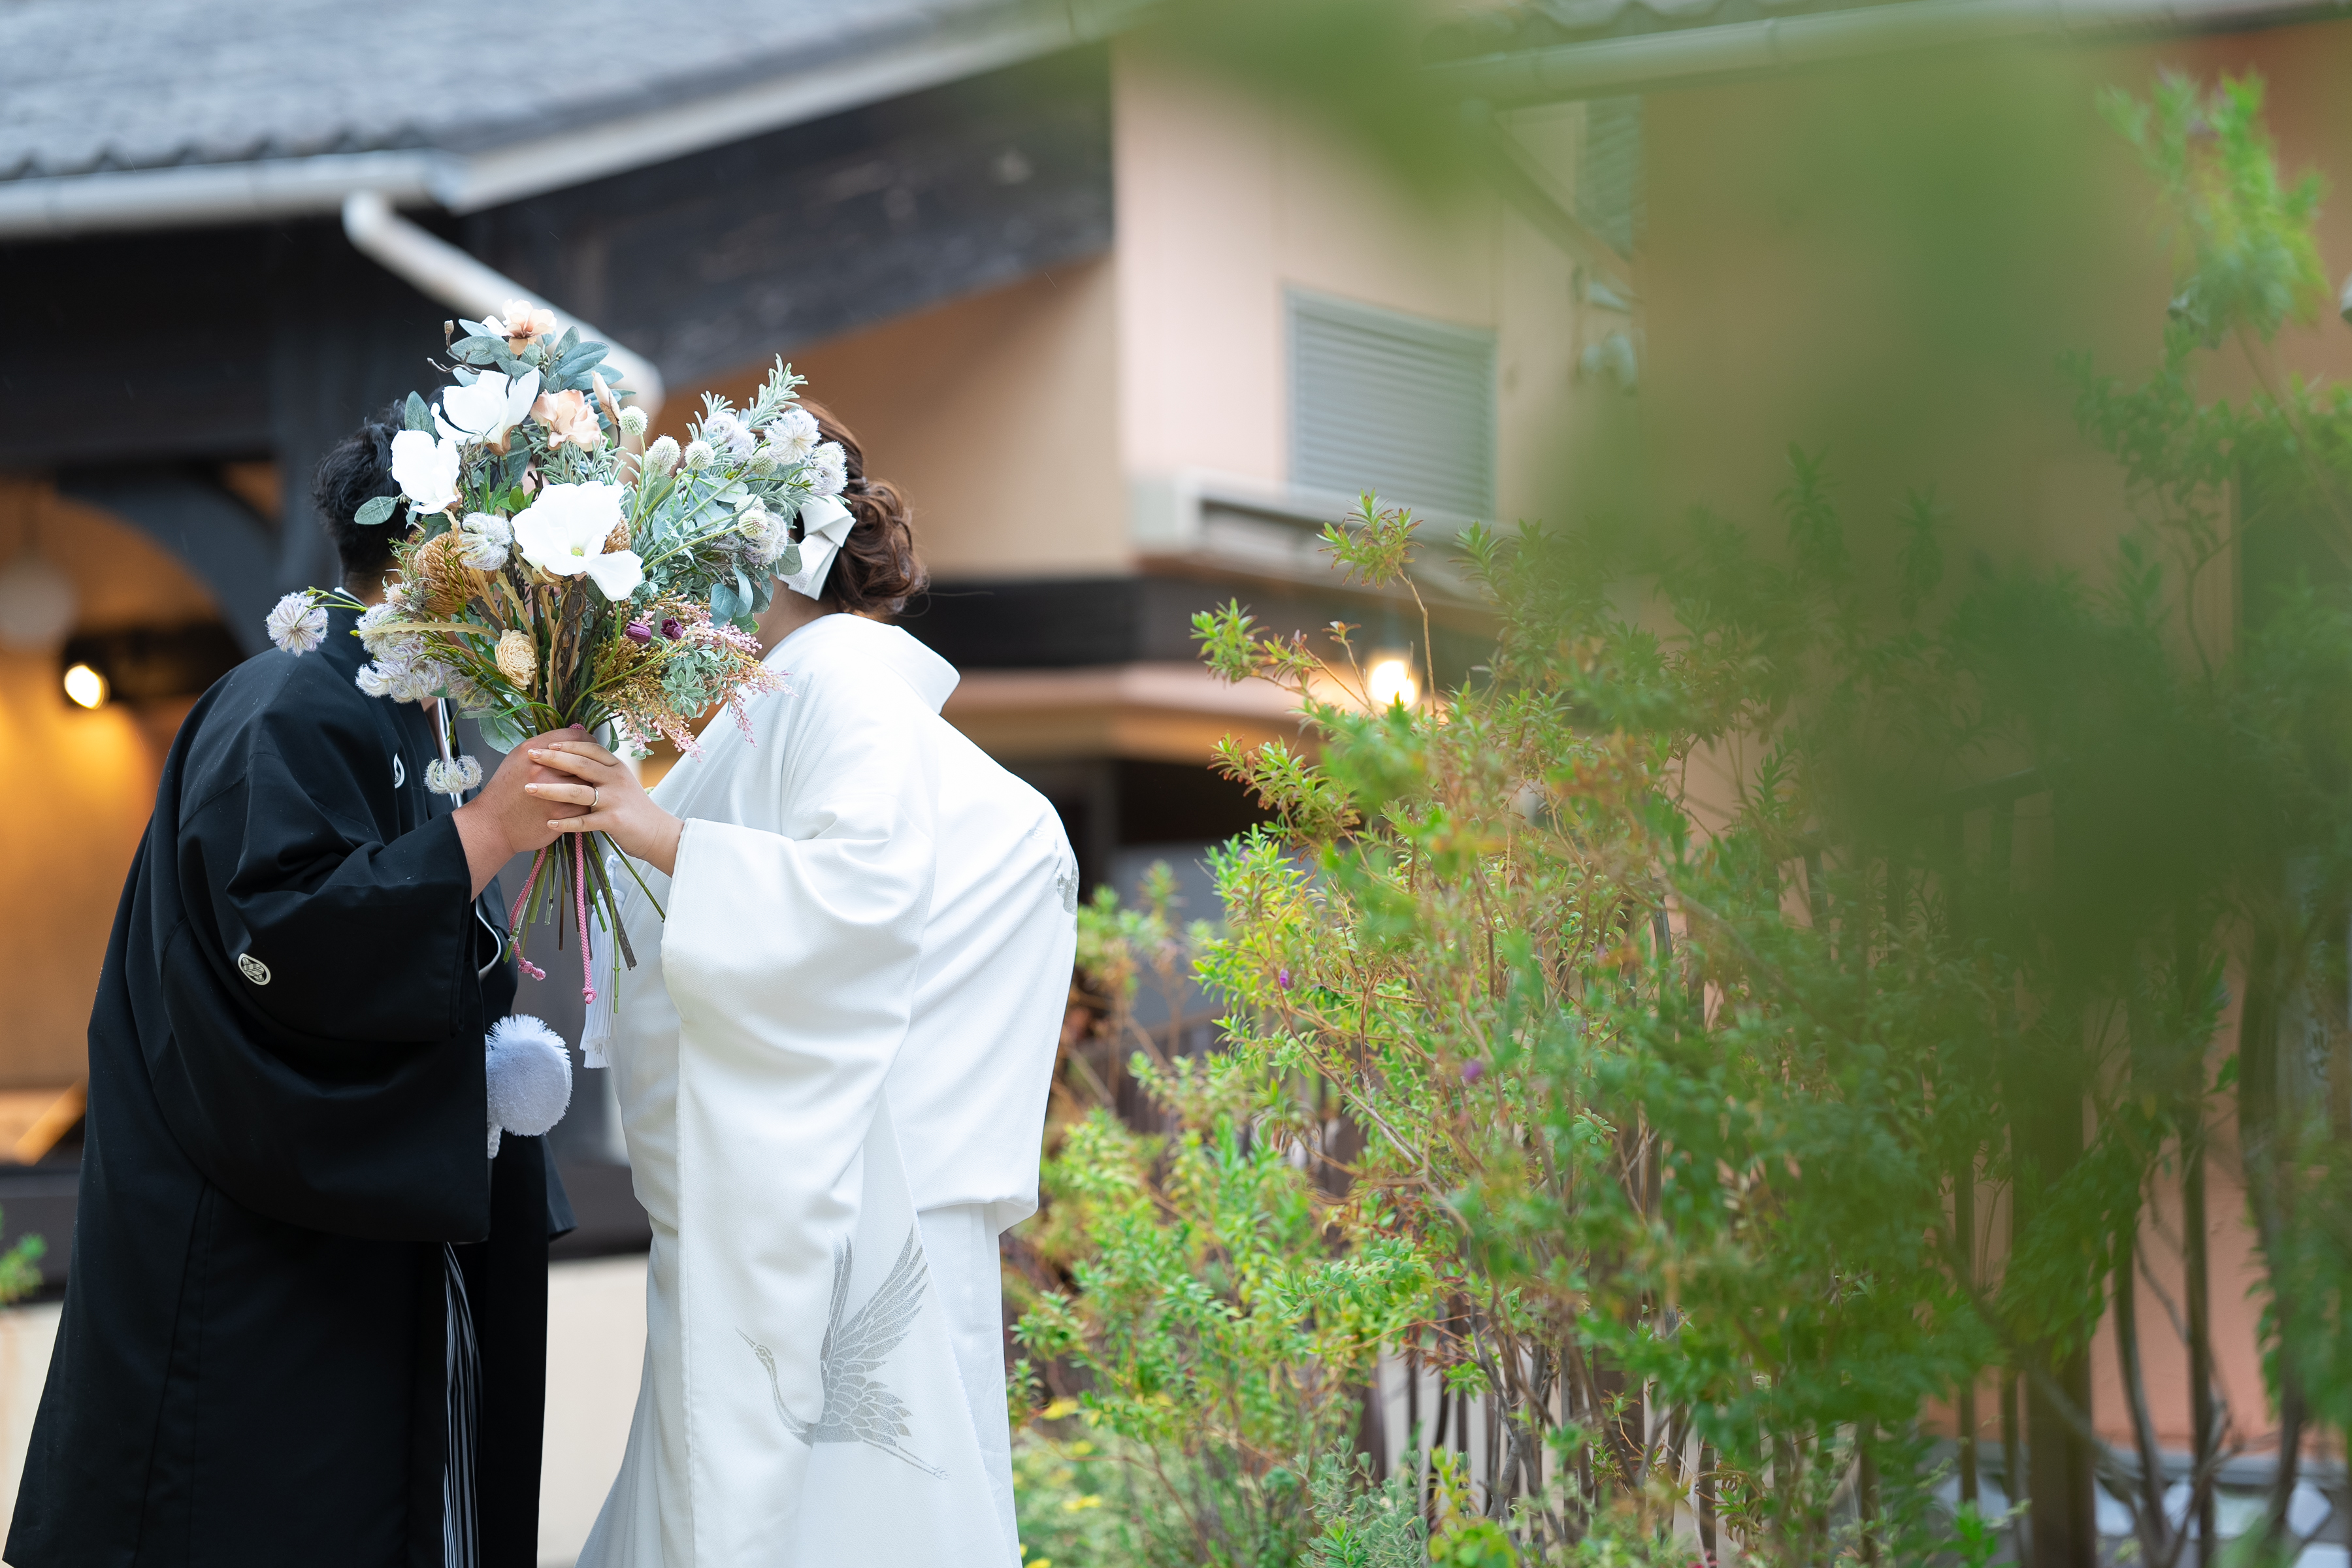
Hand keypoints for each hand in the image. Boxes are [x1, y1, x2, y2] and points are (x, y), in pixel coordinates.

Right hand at [452, 726, 589, 895]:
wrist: (494, 825)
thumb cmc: (505, 792)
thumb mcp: (517, 760)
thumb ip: (543, 749)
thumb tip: (570, 739)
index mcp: (531, 751)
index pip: (571, 737)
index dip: (586, 739)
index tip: (590, 744)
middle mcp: (543, 768)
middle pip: (583, 758)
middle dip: (593, 762)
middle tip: (597, 765)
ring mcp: (553, 791)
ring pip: (589, 782)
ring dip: (593, 784)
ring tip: (595, 784)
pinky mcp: (562, 813)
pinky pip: (586, 804)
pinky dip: (588, 804)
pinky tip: (586, 803)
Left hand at [525, 740, 685, 876]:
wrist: (657, 832)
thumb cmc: (632, 807)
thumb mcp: (620, 781)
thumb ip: (600, 769)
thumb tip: (572, 755)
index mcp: (617, 767)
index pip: (590, 748)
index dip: (567, 744)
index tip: (545, 743)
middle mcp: (617, 779)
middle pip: (581, 764)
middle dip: (553, 758)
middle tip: (530, 755)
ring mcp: (615, 800)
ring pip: (578, 792)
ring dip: (551, 790)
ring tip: (529, 788)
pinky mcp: (614, 821)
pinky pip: (584, 822)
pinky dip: (565, 823)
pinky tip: (549, 822)